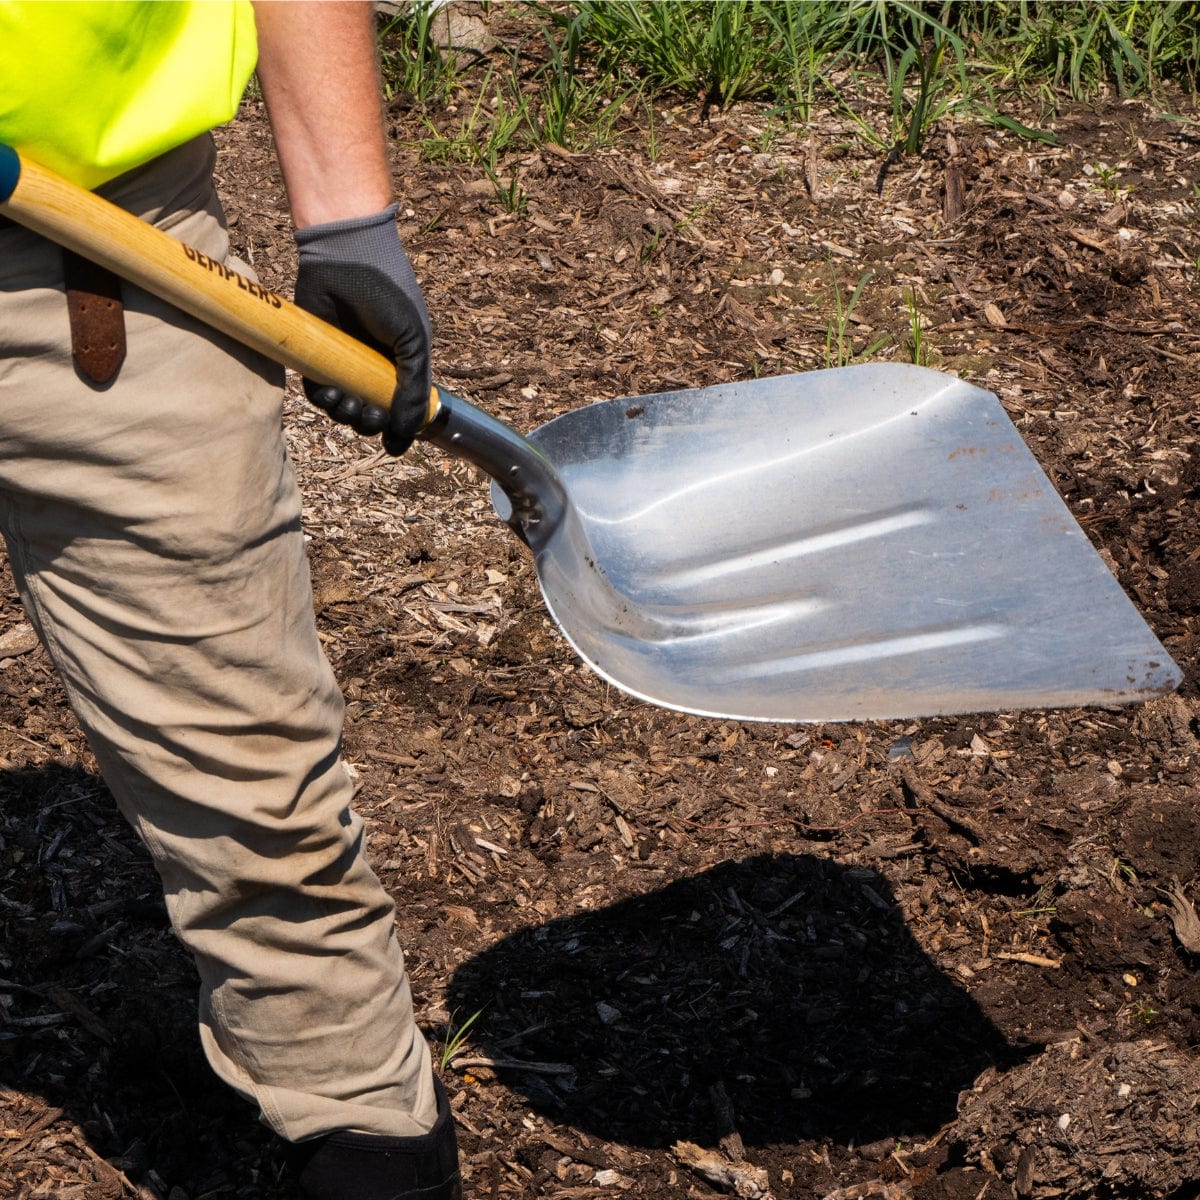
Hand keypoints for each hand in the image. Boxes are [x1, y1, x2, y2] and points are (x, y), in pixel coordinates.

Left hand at [292, 205, 430, 454]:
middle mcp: (374, 367)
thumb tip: (407, 431)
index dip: (399, 429)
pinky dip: (324, 401)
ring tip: (347, 405)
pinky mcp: (316, 355)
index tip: (393, 441)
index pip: (403, 409)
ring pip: (345, 407)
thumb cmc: (386, 292)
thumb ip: (414, 388)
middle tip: (368, 416)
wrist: (344, 253)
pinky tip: (331, 396)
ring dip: (346, 416)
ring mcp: (345, 362)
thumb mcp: (412, 341)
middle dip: (370, 423)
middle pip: (372, 414)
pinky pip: (318, 391)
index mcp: (403, 364)